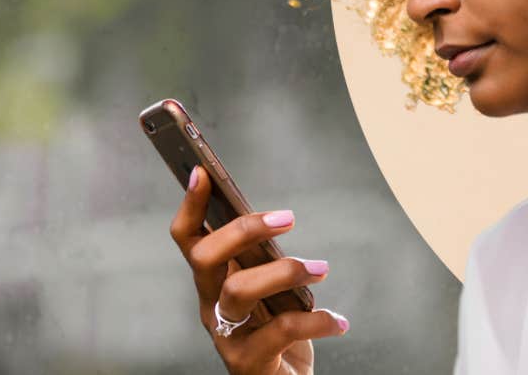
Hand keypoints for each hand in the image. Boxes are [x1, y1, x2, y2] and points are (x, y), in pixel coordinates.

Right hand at [170, 164, 348, 374]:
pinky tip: (339, 321)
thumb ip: (265, 259)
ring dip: (286, 271)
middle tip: (288, 219)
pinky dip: (317, 320)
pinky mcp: (247, 364)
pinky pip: (280, 331)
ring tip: (321, 269)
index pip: (188, 239)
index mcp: (213, 282)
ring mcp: (225, 336)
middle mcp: (211, 306)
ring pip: (238, 291)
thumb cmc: (278, 332)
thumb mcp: (270, 289)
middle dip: (243, 230)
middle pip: (205, 258)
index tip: (202, 172)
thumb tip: (277, 219)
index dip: (190, 205)